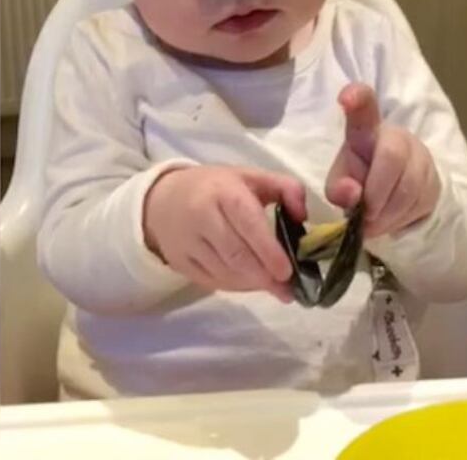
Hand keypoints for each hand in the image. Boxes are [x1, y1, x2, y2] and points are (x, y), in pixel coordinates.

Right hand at [144, 166, 306, 302]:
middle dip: (264, 276)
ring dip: (252, 284)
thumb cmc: (217, 188)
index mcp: (223, 192)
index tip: (287, 271)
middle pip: (236, 255)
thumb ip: (286, 188)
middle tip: (286, 289)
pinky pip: (212, 282)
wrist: (163, 199)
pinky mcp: (179, 262)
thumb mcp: (252, 177)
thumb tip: (303, 217)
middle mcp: (201, 216)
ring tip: (272, 286)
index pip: (248, 224)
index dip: (268, 250)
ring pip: (225, 273)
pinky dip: (235, 287)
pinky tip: (250, 284)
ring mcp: (187, 242)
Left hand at [325, 84, 440, 237]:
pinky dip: (399, 220)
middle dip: (375, 192)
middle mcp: (398, 136)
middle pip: (393, 156)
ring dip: (386, 213)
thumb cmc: (360, 178)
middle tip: (364, 214)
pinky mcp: (436, 181)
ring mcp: (421, 157)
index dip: (357, 99)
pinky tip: (388, 220)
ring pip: (409, 187)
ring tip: (371, 223)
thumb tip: (352, 195)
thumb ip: (338, 187)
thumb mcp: (341, 181)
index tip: (346, 98)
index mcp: (367, 129)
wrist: (395, 192)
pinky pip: (420, 204)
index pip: (364, 107)